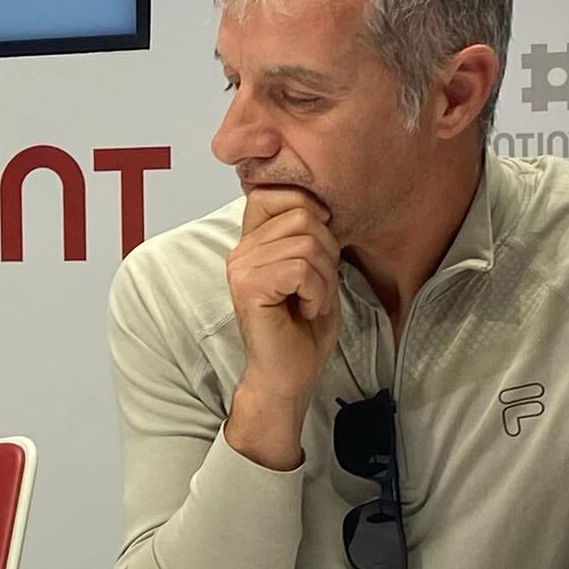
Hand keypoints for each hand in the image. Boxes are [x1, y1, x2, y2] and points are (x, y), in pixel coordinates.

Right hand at [222, 184, 343, 467]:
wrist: (289, 375)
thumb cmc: (303, 328)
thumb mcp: (314, 269)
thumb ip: (309, 235)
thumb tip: (324, 204)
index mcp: (252, 242)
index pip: (275, 192)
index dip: (309, 210)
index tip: (319, 250)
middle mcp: (240, 250)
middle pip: (303, 215)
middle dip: (327, 253)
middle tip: (316, 289)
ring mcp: (240, 267)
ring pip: (307, 243)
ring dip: (324, 279)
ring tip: (310, 302)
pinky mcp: (247, 287)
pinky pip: (301, 269)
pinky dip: (317, 292)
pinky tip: (305, 311)